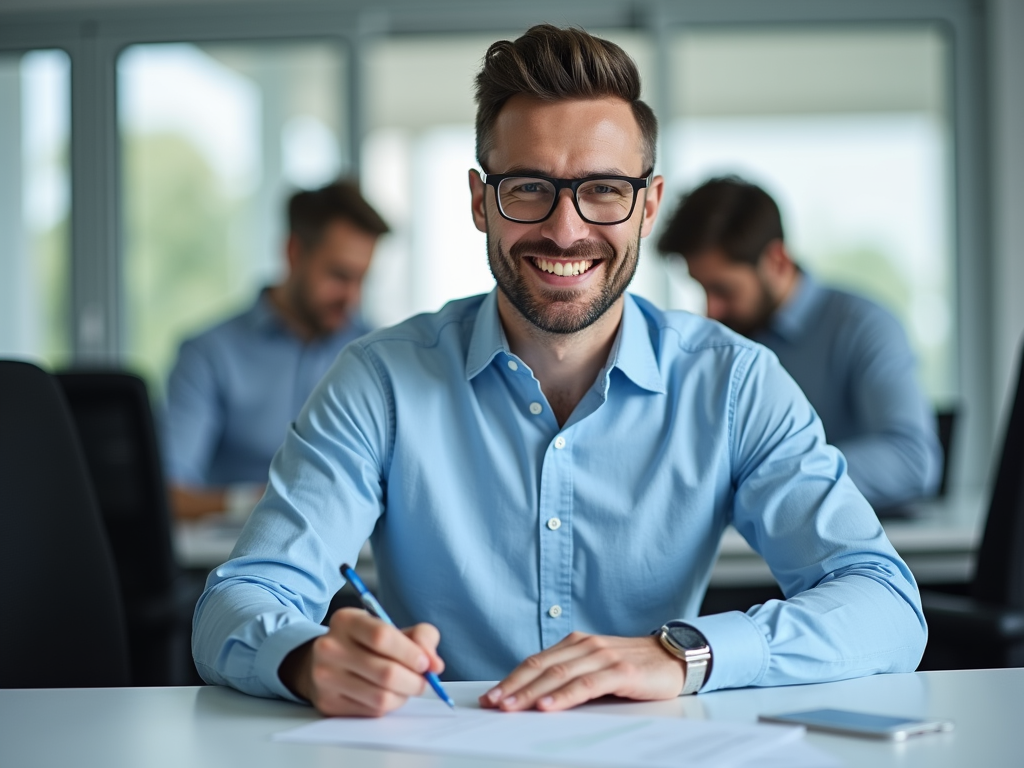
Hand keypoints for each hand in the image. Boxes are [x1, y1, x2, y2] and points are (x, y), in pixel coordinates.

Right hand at [279, 607, 444, 716]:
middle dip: (414, 681)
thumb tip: (435, 664)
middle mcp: (330, 647)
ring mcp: (326, 677)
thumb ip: (421, 637)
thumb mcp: (392, 628)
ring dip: (404, 696)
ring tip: (406, 687)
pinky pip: (372, 711)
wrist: (328, 661)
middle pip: (386, 673)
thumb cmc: (367, 643)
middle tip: (423, 681)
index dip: (410, 653)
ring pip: (381, 697)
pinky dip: (389, 706)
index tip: (425, 663)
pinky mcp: (328, 702)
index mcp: (347, 620)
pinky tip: (388, 694)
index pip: (382, 637)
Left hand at [479, 631, 684, 712]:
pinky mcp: (620, 671)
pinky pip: (586, 684)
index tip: (490, 697)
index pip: (535, 662)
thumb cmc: (633, 666)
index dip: (511, 679)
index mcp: (575, 643)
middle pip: (540, 667)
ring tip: (511, 707)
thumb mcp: (596, 667)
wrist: (674, 658)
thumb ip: (570, 676)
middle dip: (513, 687)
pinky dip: (564, 696)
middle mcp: (585, 646)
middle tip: (492, 704)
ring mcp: (602, 657)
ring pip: (558, 675)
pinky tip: (548, 706)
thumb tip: (534, 698)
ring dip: (531, 693)